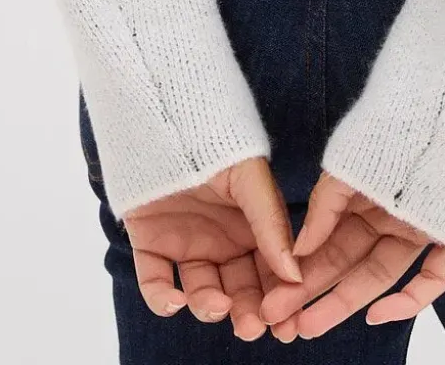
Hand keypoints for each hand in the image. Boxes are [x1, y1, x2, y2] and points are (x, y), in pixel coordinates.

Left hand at [121, 154, 303, 341]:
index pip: (270, 271)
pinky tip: (172, 300)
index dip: (280, 298)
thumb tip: (293, 273)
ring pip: (200, 290)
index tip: (288, 324)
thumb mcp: (251, 176)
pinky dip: (161, 297)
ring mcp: (186, 245)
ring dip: (209, 305)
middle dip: (248, 311)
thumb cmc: (217, 141)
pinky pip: (155, 280)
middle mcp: (222, 242)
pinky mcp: (151, 245)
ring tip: (216, 304)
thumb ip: (270, 221)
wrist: (166, 117)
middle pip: (238, 288)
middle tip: (252, 326)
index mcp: (252, 227)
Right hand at [258, 171, 444, 337]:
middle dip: (311, 293)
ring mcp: (419, 229)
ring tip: (308, 326)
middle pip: (348, 265)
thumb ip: (324, 205)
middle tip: (276, 318)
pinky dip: (408, 301)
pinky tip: (376, 316)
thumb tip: (298, 250)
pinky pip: (433, 278)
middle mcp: (389, 218)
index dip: (301, 270)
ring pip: (380, 277)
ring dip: (344, 303)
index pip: (329, 243)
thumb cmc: (397, 123)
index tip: (272, 294)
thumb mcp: (349, 162)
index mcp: (365, 198)